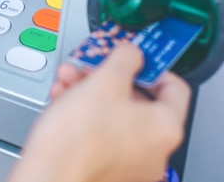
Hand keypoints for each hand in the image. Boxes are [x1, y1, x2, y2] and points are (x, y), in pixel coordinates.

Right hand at [9, 44, 190, 181]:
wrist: (48, 176)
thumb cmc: (78, 141)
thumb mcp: (105, 81)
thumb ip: (125, 58)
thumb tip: (132, 53)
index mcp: (165, 127)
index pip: (175, 87)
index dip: (152, 66)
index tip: (135, 57)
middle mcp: (154, 149)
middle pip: (137, 99)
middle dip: (108, 77)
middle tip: (92, 67)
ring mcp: (130, 162)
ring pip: (114, 114)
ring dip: (90, 91)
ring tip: (70, 81)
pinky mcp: (106, 168)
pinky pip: (100, 132)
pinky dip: (84, 113)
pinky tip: (64, 101)